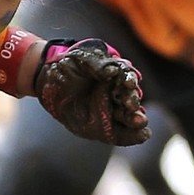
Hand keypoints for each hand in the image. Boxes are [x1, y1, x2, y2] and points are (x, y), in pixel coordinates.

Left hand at [35, 39, 149, 145]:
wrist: (50, 84)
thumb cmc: (69, 67)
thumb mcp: (80, 58)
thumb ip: (96, 63)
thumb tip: (112, 71)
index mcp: (116, 76)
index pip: (127, 78)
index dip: (130, 81)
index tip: (128, 84)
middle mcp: (117, 94)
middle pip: (131, 99)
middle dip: (134, 102)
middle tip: (132, 105)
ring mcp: (112, 112)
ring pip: (129, 117)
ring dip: (138, 120)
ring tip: (140, 122)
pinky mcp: (105, 129)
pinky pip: (122, 134)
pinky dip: (133, 136)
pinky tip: (143, 135)